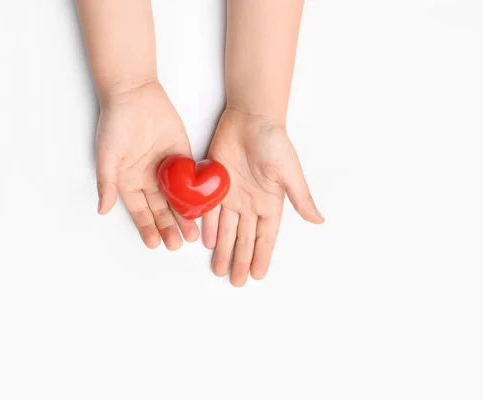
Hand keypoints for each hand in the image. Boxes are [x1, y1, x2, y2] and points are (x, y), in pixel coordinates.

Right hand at [96, 81, 199, 249]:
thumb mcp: (107, 156)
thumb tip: (102, 210)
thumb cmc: (116, 124)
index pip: (140, 211)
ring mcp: (167, 170)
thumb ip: (107, 183)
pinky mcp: (183, 157)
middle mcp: (148, 180)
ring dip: (184, 217)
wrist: (135, 94)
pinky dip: (197, 194)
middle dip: (168, 227)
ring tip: (192, 235)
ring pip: (178, 199)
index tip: (155, 244)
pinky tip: (204, 209)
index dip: (147, 228)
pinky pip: (191, 180)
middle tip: (178, 244)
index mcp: (129, 182)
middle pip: (160, 210)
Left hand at [202, 108, 323, 285]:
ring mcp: (231, 195)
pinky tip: (205, 242)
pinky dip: (207, 226)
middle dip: (240, 260)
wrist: (250, 118)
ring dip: (222, 249)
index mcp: (270, 203)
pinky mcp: (214, 183)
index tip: (257, 277)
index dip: (261, 257)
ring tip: (218, 270)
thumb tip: (319, 221)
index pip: (264, 238)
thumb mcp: (290, 172)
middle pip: (243, 238)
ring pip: (225, 229)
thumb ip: (300, 198)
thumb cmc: (273, 142)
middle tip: (235, 282)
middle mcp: (250, 203)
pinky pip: (209, 210)